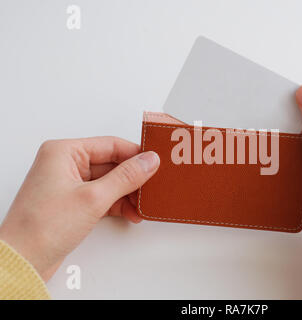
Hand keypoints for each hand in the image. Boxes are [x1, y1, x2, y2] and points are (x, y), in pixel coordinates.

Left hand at [0, 137, 159, 280]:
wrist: (22, 260)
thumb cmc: (42, 227)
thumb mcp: (93, 198)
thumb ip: (126, 177)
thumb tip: (148, 161)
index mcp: (64, 152)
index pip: (110, 145)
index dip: (135, 154)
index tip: (155, 163)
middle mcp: (65, 164)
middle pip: (111, 164)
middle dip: (133, 179)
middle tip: (152, 187)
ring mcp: (69, 184)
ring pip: (109, 181)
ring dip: (127, 194)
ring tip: (141, 206)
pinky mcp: (73, 202)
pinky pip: (102, 196)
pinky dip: (117, 204)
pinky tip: (130, 213)